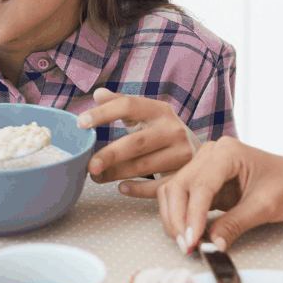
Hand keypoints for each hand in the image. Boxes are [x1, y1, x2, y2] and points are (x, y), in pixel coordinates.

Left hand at [77, 88, 200, 182]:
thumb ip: (122, 103)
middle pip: (136, 142)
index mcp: (160, 110)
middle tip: (89, 165)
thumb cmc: (162, 131)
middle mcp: (173, 130)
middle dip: (110, 155)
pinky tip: (121, 187)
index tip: (80, 123)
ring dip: (117, 174)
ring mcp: (181, 154)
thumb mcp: (146, 114)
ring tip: (97, 177)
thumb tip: (98, 93)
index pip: (129, 105)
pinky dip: (137, 189)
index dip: (103, 113)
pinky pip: (157, 187)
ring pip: (144, 167)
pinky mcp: (184, 175)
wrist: (202, 153)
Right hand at [145, 137, 282, 253]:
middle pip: (179, 186)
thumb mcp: (265, 207)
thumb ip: (236, 224)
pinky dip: (181, 217)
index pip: (200, 185)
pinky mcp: (204, 181)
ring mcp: (205, 165)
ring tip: (187, 243)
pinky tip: (189, 235)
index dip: (192, 215)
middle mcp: (211, 154)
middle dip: (178, 219)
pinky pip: (183, 198)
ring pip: (174, 191)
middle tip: (187, 246)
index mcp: (227, 152)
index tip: (192, 241)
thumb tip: (213, 245)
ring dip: (175, 219)